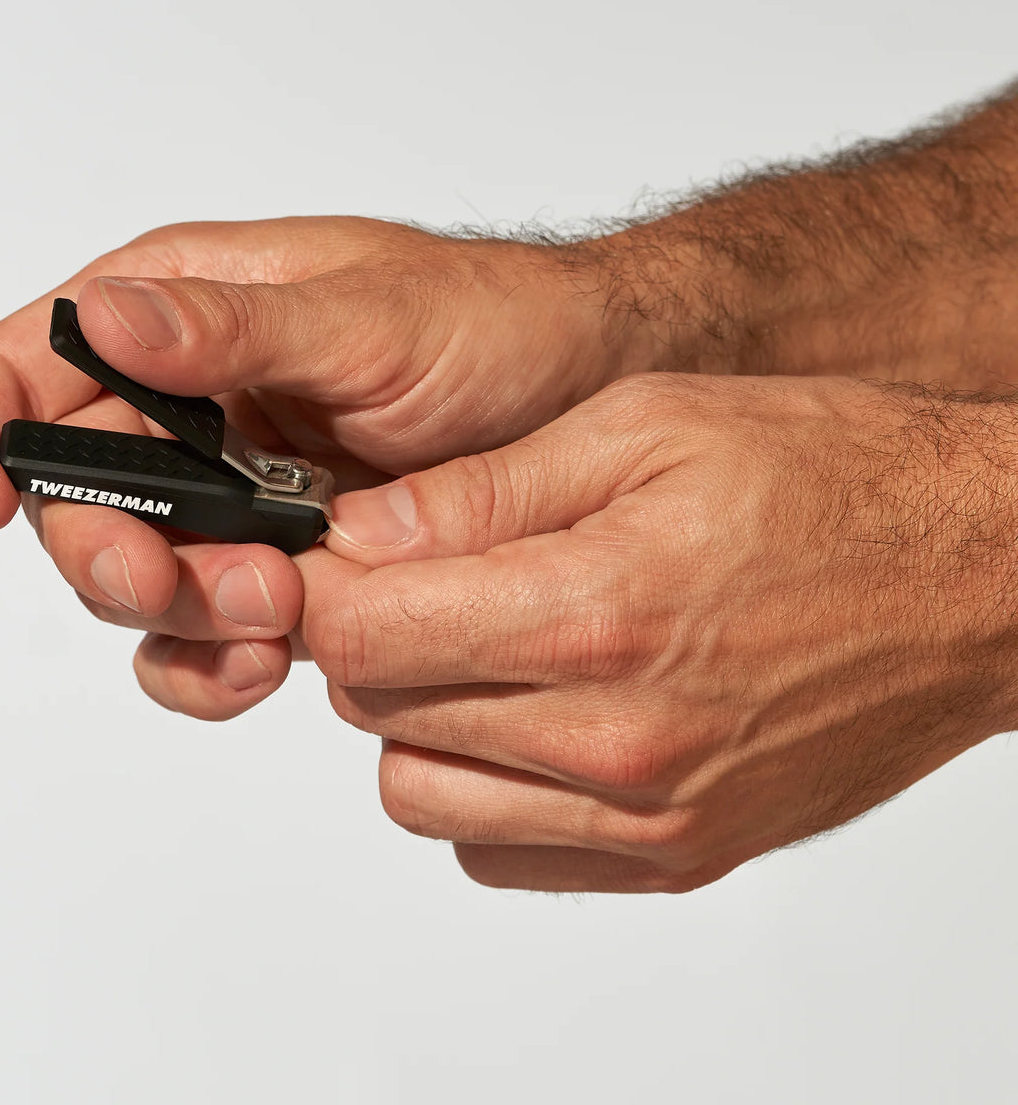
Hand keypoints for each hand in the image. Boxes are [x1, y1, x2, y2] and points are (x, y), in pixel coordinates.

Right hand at [0, 217, 659, 716]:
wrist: (589, 396)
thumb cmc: (493, 323)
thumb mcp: (369, 316)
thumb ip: (231, 328)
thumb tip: (102, 317)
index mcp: (186, 313)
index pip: (29, 365)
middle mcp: (194, 405)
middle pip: (78, 497)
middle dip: (107, 551)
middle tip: (171, 582)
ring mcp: (235, 494)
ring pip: (143, 580)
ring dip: (179, 617)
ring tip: (274, 616)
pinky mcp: (285, 564)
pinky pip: (213, 630)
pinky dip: (220, 658)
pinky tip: (269, 661)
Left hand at [136, 374, 1017, 890]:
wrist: (974, 575)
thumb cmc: (835, 480)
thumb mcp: (648, 425)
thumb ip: (487, 492)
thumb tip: (364, 532)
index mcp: (597, 612)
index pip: (365, 632)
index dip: (323, 584)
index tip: (333, 552)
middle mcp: (616, 738)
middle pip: (378, 713)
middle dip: (369, 638)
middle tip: (418, 580)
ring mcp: (649, 811)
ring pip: (423, 794)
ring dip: (418, 717)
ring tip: (479, 643)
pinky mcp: (678, 851)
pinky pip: (501, 851)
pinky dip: (485, 787)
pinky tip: (533, 713)